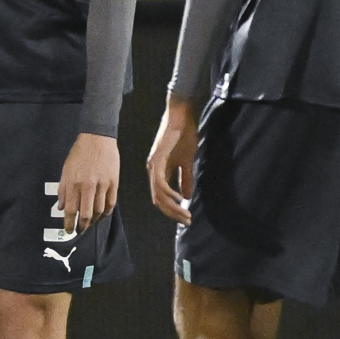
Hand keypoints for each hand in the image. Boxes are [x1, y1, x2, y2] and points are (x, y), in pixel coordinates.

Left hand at [57, 131, 118, 236]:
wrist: (97, 139)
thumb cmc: (80, 153)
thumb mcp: (66, 170)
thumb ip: (63, 190)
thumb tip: (61, 207)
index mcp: (73, 183)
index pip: (71, 210)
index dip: (69, 223)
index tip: (69, 230)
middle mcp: (87, 186)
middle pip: (86, 214)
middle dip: (82, 226)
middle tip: (80, 230)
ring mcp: (102, 185)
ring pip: (99, 211)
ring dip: (94, 221)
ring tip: (90, 223)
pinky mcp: (113, 182)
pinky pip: (111, 203)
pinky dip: (106, 212)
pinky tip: (102, 215)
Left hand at [147, 97, 200, 224]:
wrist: (182, 116)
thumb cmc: (184, 136)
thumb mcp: (187, 162)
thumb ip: (185, 179)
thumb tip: (187, 197)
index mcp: (158, 171)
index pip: (161, 197)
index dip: (172, 210)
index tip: (185, 219)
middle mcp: (153, 170)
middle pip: (158, 200)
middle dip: (172, 213)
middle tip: (186, 222)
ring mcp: (153, 165)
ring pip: (159, 194)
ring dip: (172, 207)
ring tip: (185, 214)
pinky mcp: (157, 159)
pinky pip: (160, 182)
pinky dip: (170, 193)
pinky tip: (180, 199)